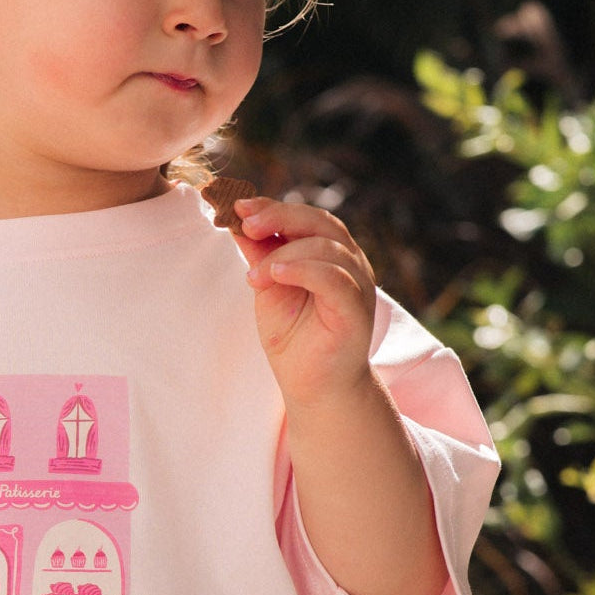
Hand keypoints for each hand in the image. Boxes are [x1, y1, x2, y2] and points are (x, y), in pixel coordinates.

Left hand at [232, 195, 377, 408]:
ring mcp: (357, 286)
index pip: (305, 219)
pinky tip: (275, 274)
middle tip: (245, 224)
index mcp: (330, 255)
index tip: (237, 206)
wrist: (313, 387)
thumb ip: (260, 257)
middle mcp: (349, 264)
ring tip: (254, 276)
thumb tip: (238, 222)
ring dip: (284, 254)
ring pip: (327, 248)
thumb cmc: (294, 339)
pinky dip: (304, 270)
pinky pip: (335, 279)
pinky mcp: (356, 311)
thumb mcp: (269, 290)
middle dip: (279, 217)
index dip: (272, 208)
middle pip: (320, 223)